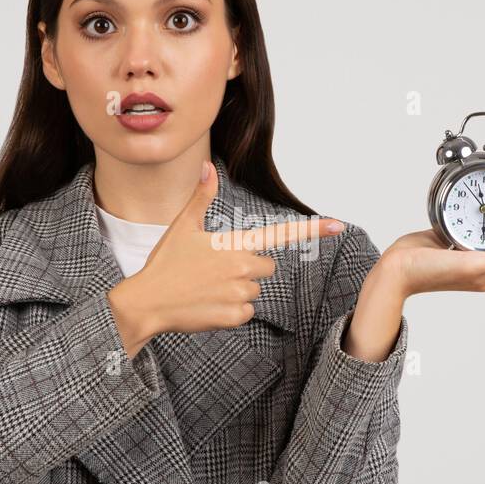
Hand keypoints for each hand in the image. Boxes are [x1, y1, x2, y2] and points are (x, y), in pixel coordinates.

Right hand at [108, 160, 345, 355]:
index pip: (280, 234)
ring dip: (238, 289)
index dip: (312, 230)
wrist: (146, 303)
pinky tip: (208, 305)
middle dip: (248, 268)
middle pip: (266, 267)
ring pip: (255, 290)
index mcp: (234, 244)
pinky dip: (232, 310)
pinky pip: (247, 311)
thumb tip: (207, 167)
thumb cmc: (164, 263)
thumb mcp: (182, 226)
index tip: (338, 225)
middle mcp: (242, 268)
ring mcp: (240, 294)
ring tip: (207, 288)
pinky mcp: (235, 316)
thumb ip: (201, 197)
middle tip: (216, 269)